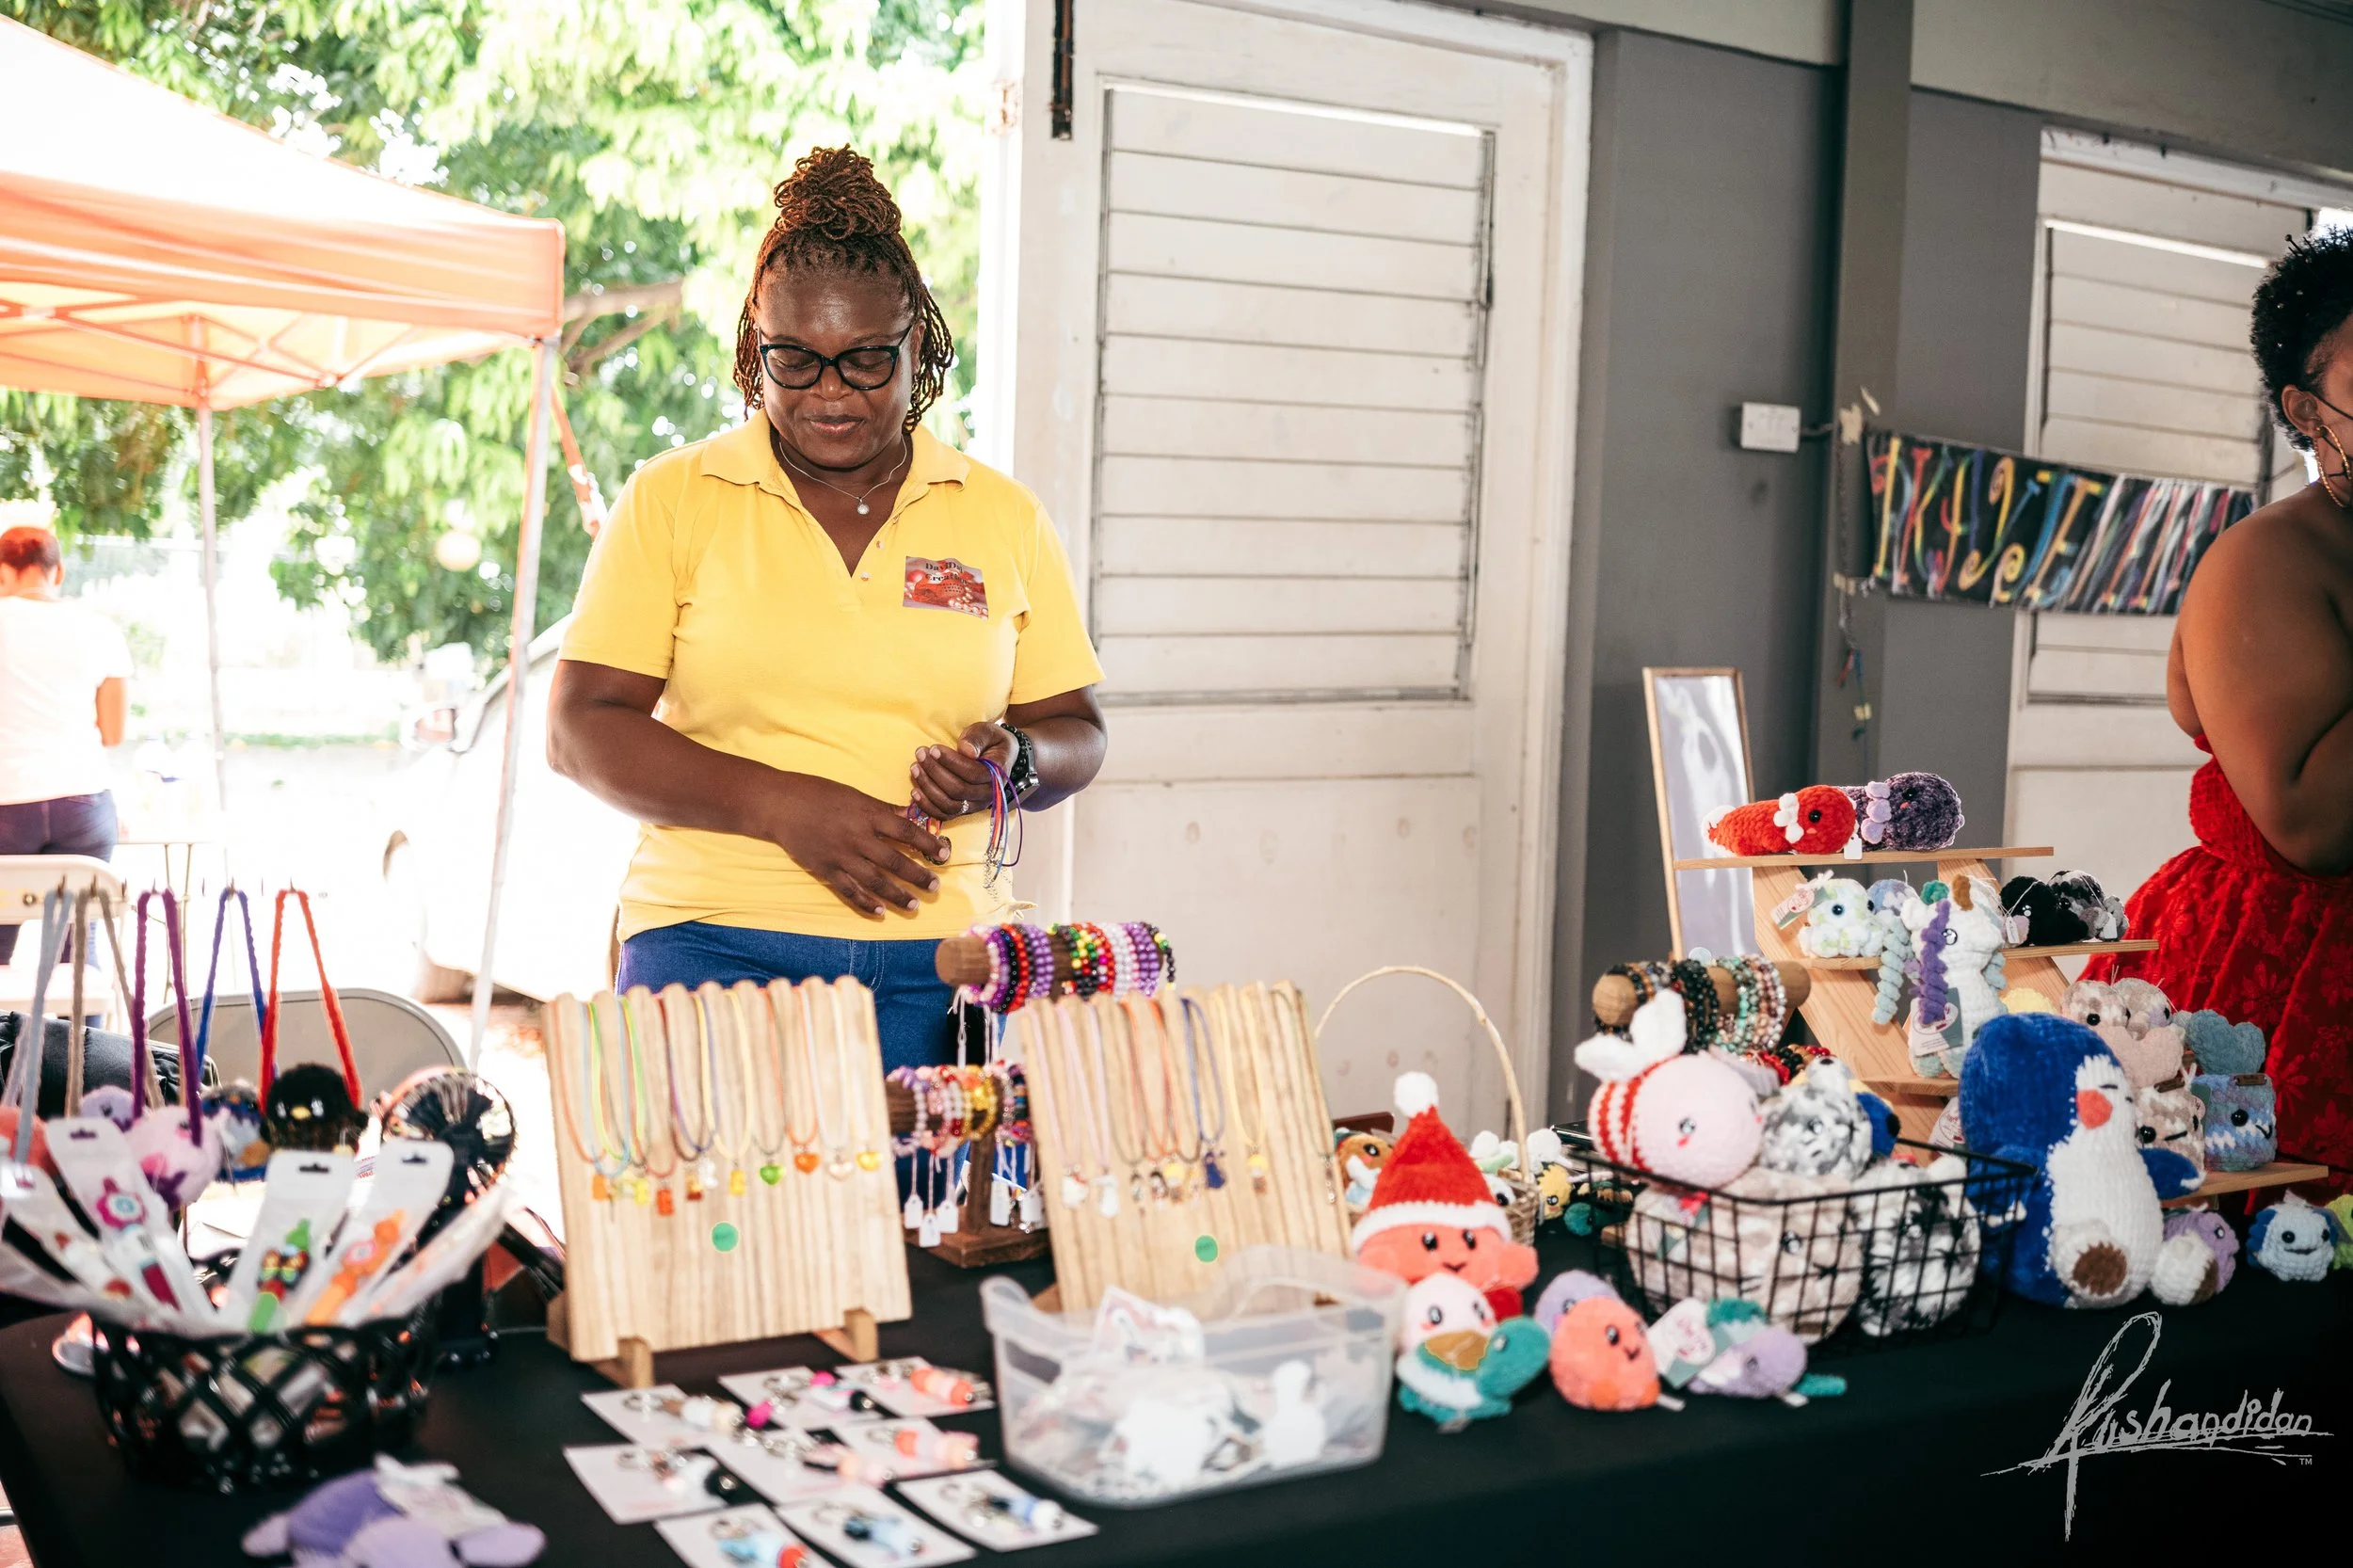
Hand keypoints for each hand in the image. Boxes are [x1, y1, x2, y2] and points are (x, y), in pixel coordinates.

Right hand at [763, 774, 948, 916]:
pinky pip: (849, 891)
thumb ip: (881, 809)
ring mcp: (840, 856)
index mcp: (866, 814)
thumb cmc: (818, 793)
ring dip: (897, 895)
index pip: (905, 831)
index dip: (928, 844)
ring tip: (914, 905)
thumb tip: (910, 816)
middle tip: (934, 887)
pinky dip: (865, 903)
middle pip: (894, 861)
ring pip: (874, 881)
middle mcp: (856, 837)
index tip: (945, 854)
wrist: (779, 805)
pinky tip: (880, 912)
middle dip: (917, 876)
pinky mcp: (825, 870)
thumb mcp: (854, 794)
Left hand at [910, 722, 1016, 820]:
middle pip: (958, 791)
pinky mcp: (963, 811)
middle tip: (920, 754)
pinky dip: (927, 806)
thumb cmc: (989, 741)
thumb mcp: (987, 731)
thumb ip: (977, 738)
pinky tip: (915, 791)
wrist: (996, 756)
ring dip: (928, 787)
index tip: (934, 749)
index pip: (972, 773)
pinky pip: (944, 815)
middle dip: (935, 772)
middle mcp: (988, 795)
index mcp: (997, 774)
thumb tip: (966, 750)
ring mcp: (975, 805)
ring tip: (915, 768)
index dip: (951, 762)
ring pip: (949, 805)